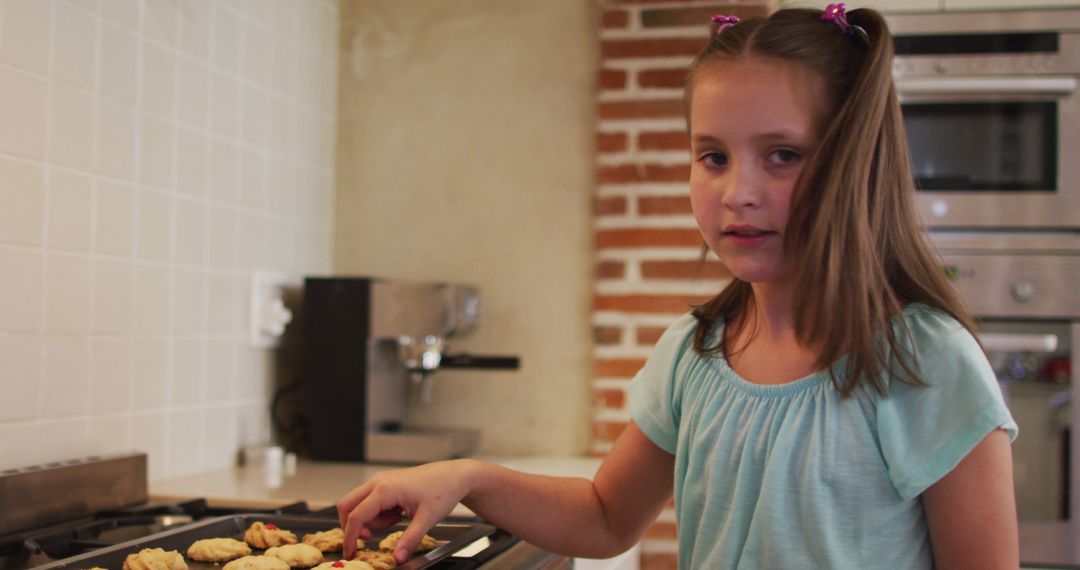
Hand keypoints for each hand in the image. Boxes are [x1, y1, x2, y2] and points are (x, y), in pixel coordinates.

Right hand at [336, 459, 475, 562]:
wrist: (453, 475)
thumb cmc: (442, 491)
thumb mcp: (426, 520)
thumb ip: (409, 540)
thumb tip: (397, 558)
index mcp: (385, 489)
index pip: (356, 516)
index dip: (350, 537)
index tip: (351, 553)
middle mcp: (378, 482)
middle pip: (347, 505)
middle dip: (353, 526)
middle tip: (370, 538)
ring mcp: (380, 481)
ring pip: (358, 505)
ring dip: (371, 520)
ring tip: (397, 520)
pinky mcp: (384, 483)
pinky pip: (370, 502)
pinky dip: (378, 514)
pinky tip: (398, 513)